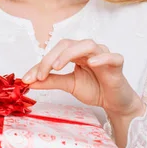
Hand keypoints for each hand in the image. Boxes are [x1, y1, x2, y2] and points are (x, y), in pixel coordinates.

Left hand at [22, 39, 144, 117]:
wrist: (114, 103)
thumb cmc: (94, 89)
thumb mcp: (68, 85)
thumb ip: (51, 81)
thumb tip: (29, 81)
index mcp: (75, 53)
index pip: (55, 52)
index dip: (41, 64)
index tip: (29, 78)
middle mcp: (88, 50)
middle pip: (68, 44)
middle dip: (51, 58)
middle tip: (41, 74)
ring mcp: (104, 55)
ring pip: (87, 45)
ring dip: (70, 53)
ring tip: (58, 66)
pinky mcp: (117, 64)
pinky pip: (112, 56)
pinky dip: (102, 58)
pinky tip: (92, 63)